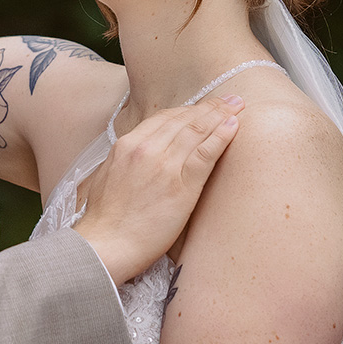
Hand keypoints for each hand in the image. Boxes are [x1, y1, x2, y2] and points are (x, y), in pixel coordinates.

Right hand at [73, 94, 242, 284]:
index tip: (202, 107)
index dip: (187, 111)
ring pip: (197, 131)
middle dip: (209, 107)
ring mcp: (165, 165)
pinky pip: (206, 153)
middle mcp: (146, 148)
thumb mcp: (107, 177)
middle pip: (183, 119)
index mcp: (127, 145)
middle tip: (228, 99)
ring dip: (221, 115)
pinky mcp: (181, 185)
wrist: (105, 244)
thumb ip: (127, 160)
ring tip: (237, 106)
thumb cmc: (104, 220)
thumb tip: (139, 157)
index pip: (163, 119)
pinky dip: (221, 136)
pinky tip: (234, 126)